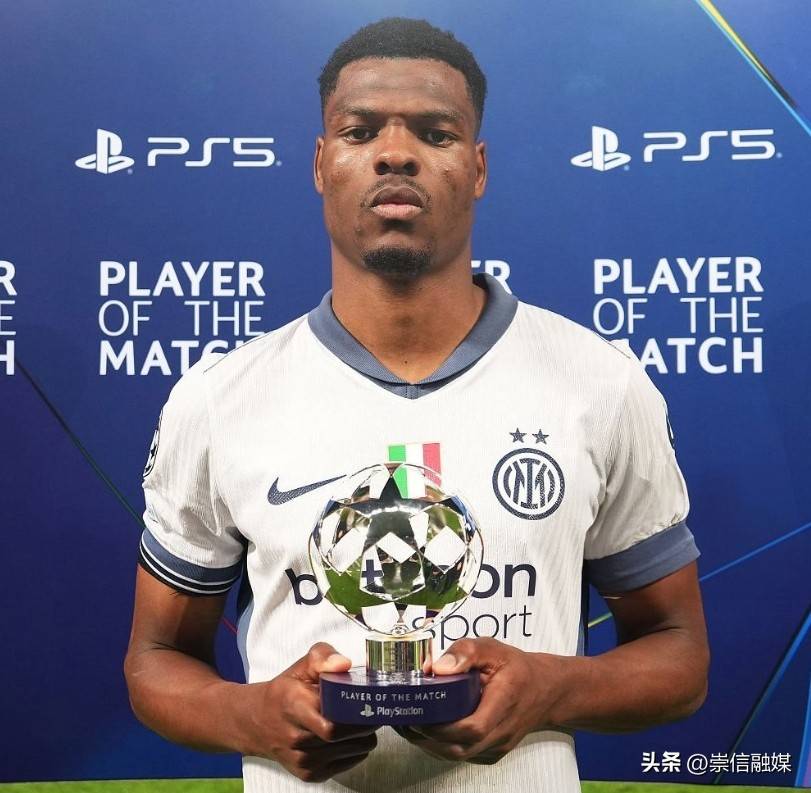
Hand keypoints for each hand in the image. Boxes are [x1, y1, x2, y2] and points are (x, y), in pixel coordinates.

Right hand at [236, 642, 377, 781]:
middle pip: (343, 737)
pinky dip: (355, 751)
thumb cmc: (284, 692)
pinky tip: (352, 737)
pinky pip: (344, 765)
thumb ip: (323, 657)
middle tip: (375, 712)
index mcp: (295, 706)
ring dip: (363, 738)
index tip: (370, 703)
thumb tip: (344, 664)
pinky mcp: (307, 774)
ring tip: (365, 722)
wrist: (255, 722)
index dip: (357, 714)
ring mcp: (302, 760)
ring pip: (348, 752)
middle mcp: (296, 737)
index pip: (334, 721)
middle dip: (365, 725)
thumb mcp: (301, 666)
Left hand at [395, 638, 571, 764]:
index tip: (417, 713)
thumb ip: (466, 651)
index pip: (471, 728)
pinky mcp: (492, 752)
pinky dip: (441, 747)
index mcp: (503, 703)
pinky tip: (426, 732)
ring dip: (430, 744)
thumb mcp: (494, 648)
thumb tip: (437, 668)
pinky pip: (463, 756)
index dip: (440, 727)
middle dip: (426, 738)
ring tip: (408, 725)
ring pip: (458, 756)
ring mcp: (498, 746)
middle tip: (402, 719)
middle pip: (459, 748)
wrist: (546, 691)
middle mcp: (502, 732)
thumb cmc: (517, 668)